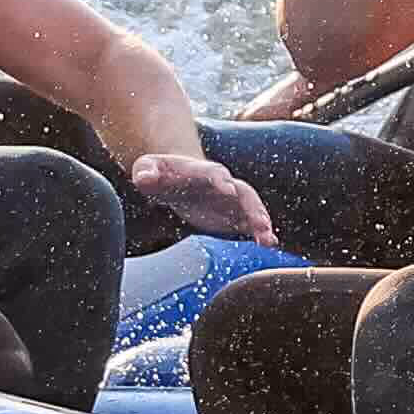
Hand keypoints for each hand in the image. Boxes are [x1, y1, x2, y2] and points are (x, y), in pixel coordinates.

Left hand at [129, 148, 278, 245]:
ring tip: (268, 239)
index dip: (219, 179)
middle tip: (260, 221)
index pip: (213, 172)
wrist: (178, 179)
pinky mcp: (233, 214)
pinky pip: (250, 222)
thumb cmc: (161, 174)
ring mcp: (230, 199)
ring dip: (261, 221)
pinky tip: (269, 244)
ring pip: (252, 207)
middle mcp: (222, 184)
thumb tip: (143, 177)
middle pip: (242, 191)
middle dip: (252, 205)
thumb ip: (146, 171)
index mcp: (201, 171)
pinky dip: (260, 232)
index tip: (227, 187)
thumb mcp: (148, 169)